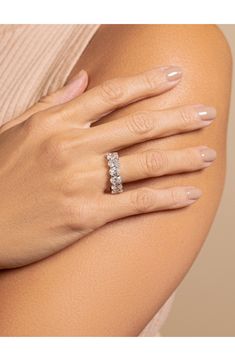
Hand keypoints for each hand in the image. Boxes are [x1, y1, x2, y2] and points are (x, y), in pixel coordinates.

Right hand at [0, 66, 215, 268]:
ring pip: (145, 162)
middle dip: (178, 117)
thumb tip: (83, 77)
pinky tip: (190, 194)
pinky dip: (167, 198)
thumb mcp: (15, 129)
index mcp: (55, 123)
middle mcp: (72, 147)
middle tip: (206, 113)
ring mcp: (80, 181)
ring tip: (208, 153)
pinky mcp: (85, 215)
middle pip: (138, 125)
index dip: (147, 82)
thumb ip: (51, 102)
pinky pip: (136, 202)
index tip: (174, 76)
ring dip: (182, 157)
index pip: (111, 94)